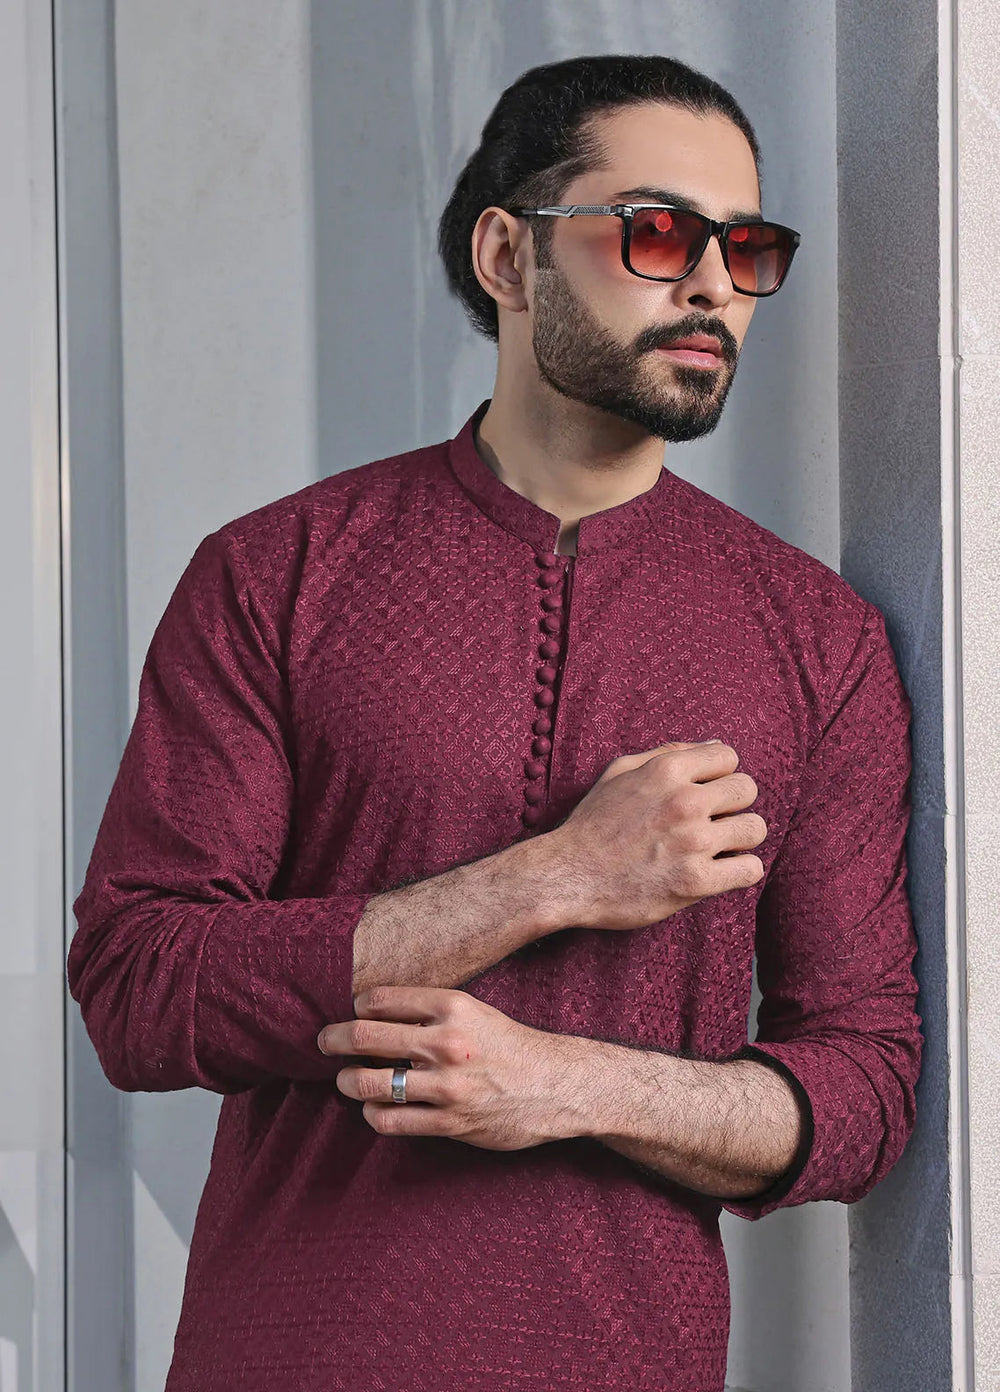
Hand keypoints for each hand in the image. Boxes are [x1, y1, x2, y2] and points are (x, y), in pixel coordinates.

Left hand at [318, 986, 585, 1149]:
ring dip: (347, 1081)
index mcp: (452, 1006)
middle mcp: (446, 1042)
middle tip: (324, 1042)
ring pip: (369, 1083)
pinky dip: (372, 1114)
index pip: (380, 999)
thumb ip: (429, 1010)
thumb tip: (373, 1011)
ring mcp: (447, 1085)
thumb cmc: (509, 1045)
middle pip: (365, 1037)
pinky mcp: (450, 1122)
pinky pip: (391, 1120)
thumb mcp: (474, 1011)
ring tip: (345, 1080)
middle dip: (334, 1039)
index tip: (352, 1013)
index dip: (356, 1006)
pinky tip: (373, 1109)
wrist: (556, 1084)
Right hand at [544, 740, 766, 930]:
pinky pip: (750, 869)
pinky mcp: (696, 882)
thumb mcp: (620, 772)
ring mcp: (693, 843)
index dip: (721, 774)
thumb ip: (668, 753)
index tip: (709, 791)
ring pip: (755, 829)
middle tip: (715, 819)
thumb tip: (715, 745)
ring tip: (721, 845)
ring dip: (742, 837)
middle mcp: (685, 802)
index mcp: (667, 771)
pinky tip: (724, 870)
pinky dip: (742, 870)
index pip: (729, 757)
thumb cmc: (593, 823)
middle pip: (747, 789)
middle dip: (734, 803)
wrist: (568, 876)